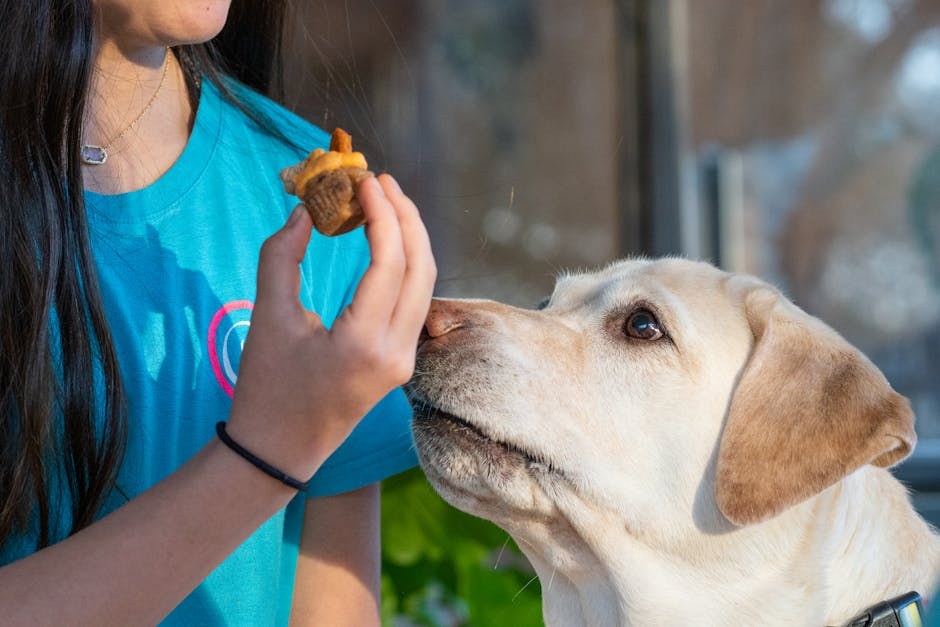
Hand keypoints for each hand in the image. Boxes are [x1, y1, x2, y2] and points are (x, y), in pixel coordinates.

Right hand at [226, 174, 436, 479]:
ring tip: (386, 202)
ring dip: (411, 240)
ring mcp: (404, 360)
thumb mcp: (268, 318)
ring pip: (425, 285)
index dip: (383, 214)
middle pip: (422, 269)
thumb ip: (282, 256)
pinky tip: (387, 241)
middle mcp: (397, 352)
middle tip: (382, 182)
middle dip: (407, 218)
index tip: (366, 180)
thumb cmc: (266, 387)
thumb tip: (305, 211)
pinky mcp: (401, 362)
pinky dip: (406, 265)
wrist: (279, 451)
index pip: (391, 263)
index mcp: (364, 343)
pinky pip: (415, 303)